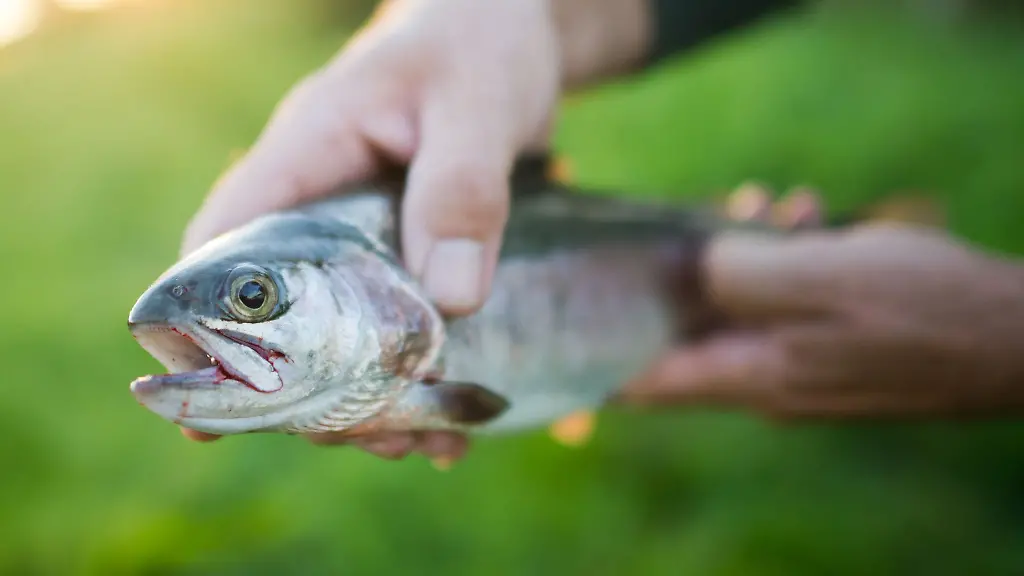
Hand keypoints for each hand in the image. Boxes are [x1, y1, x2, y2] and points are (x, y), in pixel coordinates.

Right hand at [178, 0, 562, 455]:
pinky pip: (403, 318)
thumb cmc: (476, 47)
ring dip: (375, 393)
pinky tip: (456, 413)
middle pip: (285, 313)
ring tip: (419, 442)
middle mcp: (322, 202)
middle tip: (359, 438)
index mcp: (305, 155)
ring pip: (346, 328)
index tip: (209, 410)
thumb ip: (460, 188)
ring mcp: (367, 232)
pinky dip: (424, 368)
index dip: (203, 332)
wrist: (512, 32)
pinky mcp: (412, 249)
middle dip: (314, 388)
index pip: (225, 246)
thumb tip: (451, 299)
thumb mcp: (474, 104)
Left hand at [622, 187, 1023, 419]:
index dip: (598, 362)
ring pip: (740, 307)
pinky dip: (786, 262)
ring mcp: (797, 369)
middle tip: (719, 216)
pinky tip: (812, 218)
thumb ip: (736, 273)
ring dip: (747, 253)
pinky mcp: (827, 349)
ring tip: (781, 208)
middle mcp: (764, 382)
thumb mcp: (816, 277)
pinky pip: (782, 305)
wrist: (1016, 336)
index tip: (562, 333)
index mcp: (749, 376)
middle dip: (691, 270)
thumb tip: (696, 266)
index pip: (646, 385)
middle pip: (692, 331)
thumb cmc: (920, 309)